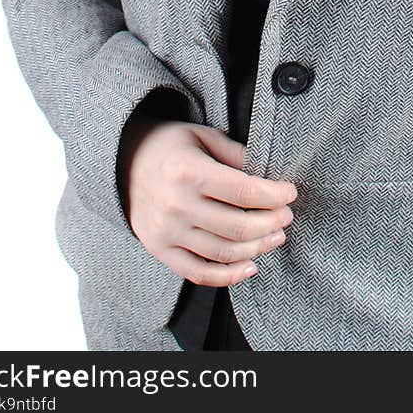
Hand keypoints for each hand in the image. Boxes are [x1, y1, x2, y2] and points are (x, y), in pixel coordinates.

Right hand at [117, 115, 297, 286]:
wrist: (122, 161)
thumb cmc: (170, 145)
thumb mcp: (203, 136)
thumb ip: (236, 155)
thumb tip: (270, 175)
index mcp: (188, 172)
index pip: (244, 191)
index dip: (274, 195)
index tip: (291, 193)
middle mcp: (175, 205)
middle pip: (238, 227)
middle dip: (272, 223)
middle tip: (287, 216)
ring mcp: (166, 232)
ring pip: (223, 252)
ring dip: (257, 248)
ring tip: (276, 237)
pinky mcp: (159, 250)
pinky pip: (198, 273)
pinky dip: (229, 276)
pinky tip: (251, 266)